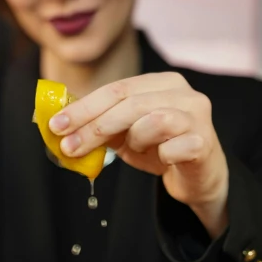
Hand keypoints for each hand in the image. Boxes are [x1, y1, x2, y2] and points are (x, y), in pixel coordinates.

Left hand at [49, 73, 228, 237]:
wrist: (199, 177)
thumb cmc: (161, 149)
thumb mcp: (126, 134)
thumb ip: (101, 124)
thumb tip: (61, 125)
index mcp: (162, 83)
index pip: (116, 89)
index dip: (84, 107)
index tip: (56, 125)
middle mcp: (184, 93)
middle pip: (130, 103)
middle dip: (93, 127)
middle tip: (69, 147)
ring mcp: (198, 116)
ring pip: (153, 121)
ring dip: (134, 140)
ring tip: (136, 149)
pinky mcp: (204, 143)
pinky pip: (174, 148)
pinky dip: (161, 156)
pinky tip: (164, 159)